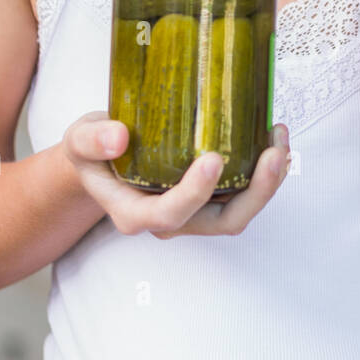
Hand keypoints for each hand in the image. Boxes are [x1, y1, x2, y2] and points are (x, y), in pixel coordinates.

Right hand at [60, 111, 290, 238]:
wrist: (102, 157)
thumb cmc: (93, 151)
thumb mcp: (80, 139)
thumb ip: (91, 140)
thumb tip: (117, 137)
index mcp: (133, 213)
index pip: (168, 214)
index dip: (194, 194)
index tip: (213, 157)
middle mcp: (169, 220)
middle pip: (221, 222)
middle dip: (255, 193)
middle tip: (273, 152)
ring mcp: (194, 212)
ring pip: (239, 212)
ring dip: (267, 182)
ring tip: (280, 140)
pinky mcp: (211, 198)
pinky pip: (243, 195)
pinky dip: (263, 172)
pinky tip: (272, 139)